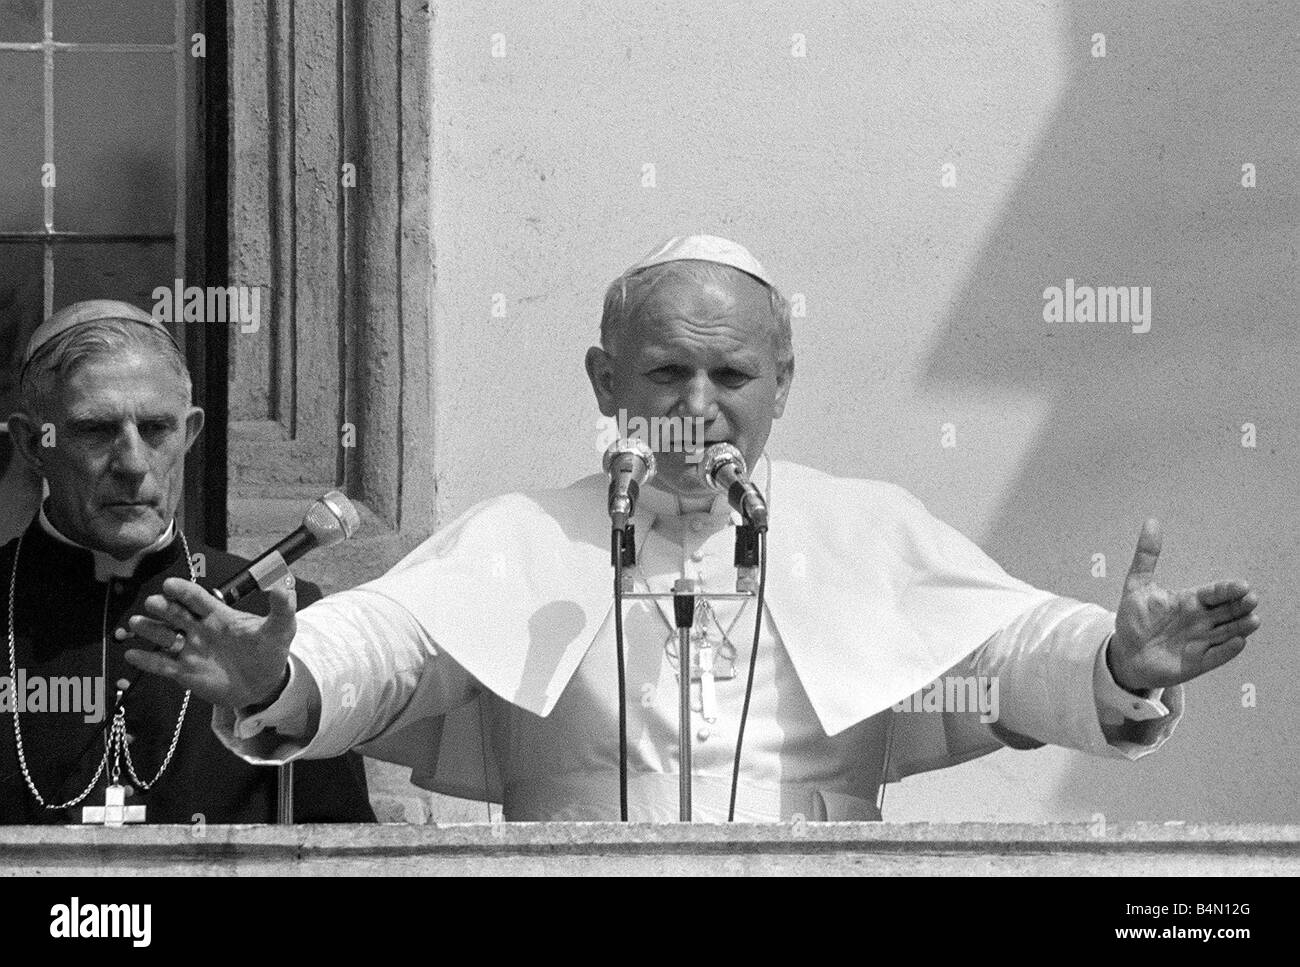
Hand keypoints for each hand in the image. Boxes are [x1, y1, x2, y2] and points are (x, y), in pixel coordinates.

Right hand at [123, 575, 297, 709]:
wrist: (265, 684)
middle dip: (163, 608)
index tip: (171, 585)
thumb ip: (282, 607)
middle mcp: (200, 629)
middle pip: (175, 614)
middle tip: (154, 603)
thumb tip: (283, 584)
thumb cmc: (270, 651)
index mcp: (219, 615)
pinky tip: (133, 654)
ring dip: (150, 629)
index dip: (184, 590)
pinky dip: (146, 660)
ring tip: (137, 624)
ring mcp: (190, 650)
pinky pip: (161, 665)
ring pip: (164, 636)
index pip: (198, 598)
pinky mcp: (184, 672)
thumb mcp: (281, 628)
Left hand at [1108, 518, 1259, 691]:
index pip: (1214, 593)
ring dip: (1240, 627)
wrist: (1124, 652)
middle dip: (1240, 606)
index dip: (1227, 590)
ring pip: (1227, 633)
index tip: (1241, 585)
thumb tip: (1152, 522)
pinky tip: (1237, 643)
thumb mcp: (1137, 585)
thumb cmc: (1134, 619)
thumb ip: (1146, 557)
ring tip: (1252, 620)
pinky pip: (1215, 656)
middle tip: (1251, 599)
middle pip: (1227, 612)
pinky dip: (1226, 650)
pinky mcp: (1197, 662)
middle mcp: (1201, 621)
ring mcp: (1201, 642)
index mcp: (1190, 602)